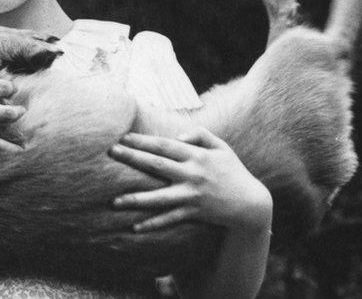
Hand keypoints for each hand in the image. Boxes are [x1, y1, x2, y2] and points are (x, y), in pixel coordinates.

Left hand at [109, 128, 271, 232]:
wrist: (251, 203)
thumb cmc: (233, 171)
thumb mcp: (222, 147)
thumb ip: (200, 135)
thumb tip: (176, 137)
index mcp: (196, 155)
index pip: (164, 145)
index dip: (143, 140)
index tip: (123, 137)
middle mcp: (192, 174)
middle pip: (156, 165)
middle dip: (132, 158)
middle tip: (110, 152)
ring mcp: (192, 195)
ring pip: (159, 197)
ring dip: (135, 199)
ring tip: (114, 201)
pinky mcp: (193, 212)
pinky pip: (169, 219)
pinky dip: (153, 224)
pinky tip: (134, 227)